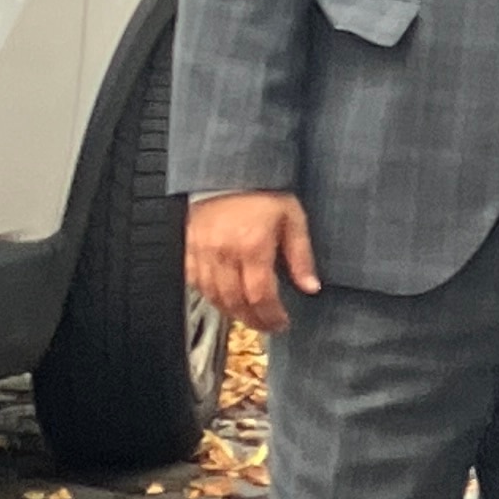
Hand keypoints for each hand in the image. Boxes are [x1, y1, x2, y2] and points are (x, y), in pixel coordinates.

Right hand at [186, 191, 318, 333]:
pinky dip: (211, 297)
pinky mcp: (187, 250)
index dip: (271, 315)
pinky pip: (196, 284)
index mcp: (252, 245)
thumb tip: (311, 287)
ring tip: (251, 317)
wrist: (228, 172)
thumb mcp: (293, 219)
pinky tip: (226, 300)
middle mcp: (223, 252)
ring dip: (233, 313)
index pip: (260, 294)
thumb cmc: (264, 194)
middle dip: (254, 320)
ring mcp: (201, 253)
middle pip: (236, 301)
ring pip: (214, 297)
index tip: (282, 323)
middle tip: (269, 326)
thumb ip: (301, 256)